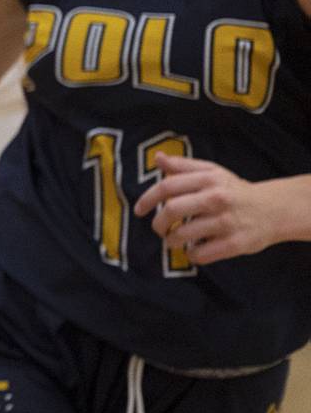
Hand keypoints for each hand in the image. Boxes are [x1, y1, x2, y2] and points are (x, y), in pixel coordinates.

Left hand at [133, 152, 276, 264]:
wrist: (273, 210)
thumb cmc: (234, 190)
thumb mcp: (212, 171)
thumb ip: (183, 166)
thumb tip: (157, 158)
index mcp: (208, 179)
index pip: (167, 187)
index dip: (147, 199)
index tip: (139, 210)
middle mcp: (216, 199)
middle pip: (172, 210)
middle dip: (158, 223)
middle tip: (158, 228)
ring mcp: (226, 222)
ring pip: (183, 235)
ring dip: (171, 241)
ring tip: (172, 240)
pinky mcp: (235, 244)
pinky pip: (201, 254)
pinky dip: (191, 254)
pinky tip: (192, 249)